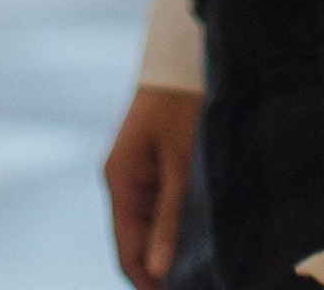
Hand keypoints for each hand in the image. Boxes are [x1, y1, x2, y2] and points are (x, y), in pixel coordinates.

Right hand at [104, 82, 200, 286]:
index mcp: (120, 181)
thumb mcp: (180, 163)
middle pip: (137, 244)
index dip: (148, 283)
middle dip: (161, 268)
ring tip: (204, 267)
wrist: (183, 56)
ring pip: (150, 228)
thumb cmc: (181, 103)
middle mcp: (122, 182)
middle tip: (199, 282)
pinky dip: (176, 225)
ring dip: (171, 247)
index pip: (126, 252)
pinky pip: (160, 209)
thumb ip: (169, 218)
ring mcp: (136, 175)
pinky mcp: (153, 167)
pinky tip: (201, 237)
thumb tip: (158, 270)